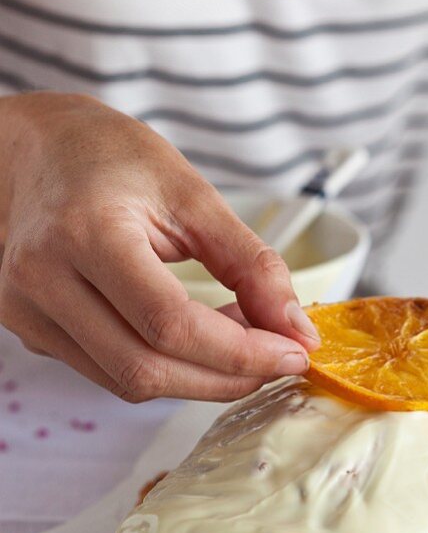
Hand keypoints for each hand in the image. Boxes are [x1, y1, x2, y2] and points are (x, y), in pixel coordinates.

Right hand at [0, 92, 319, 400]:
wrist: (25, 149)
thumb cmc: (103, 156)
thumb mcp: (190, 192)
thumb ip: (249, 263)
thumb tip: (295, 326)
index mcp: (85, 233)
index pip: (171, 325)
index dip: (241, 352)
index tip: (292, 351)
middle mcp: (44, 280)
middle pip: (147, 370)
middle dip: (226, 376)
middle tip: (275, 354)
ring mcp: (30, 313)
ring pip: (129, 383)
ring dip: (199, 376)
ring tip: (237, 337)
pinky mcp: (34, 333)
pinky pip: (111, 372)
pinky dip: (166, 367)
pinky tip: (195, 337)